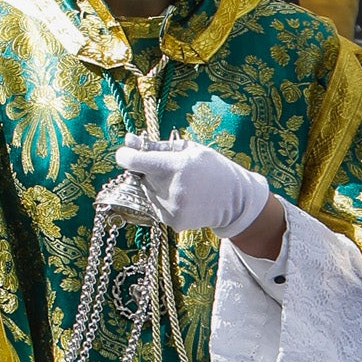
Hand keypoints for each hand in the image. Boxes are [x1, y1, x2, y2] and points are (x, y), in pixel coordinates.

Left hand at [117, 134, 272, 242]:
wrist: (235, 199)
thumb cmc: (211, 167)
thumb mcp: (188, 149)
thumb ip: (156, 146)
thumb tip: (128, 139)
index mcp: (175, 166)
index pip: (133, 161)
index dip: (126, 156)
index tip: (127, 154)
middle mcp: (171, 189)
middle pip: (141, 177)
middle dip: (149, 172)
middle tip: (171, 171)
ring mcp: (172, 208)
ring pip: (148, 193)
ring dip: (156, 188)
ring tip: (182, 185)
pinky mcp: (173, 222)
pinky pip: (157, 207)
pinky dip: (164, 202)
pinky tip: (184, 199)